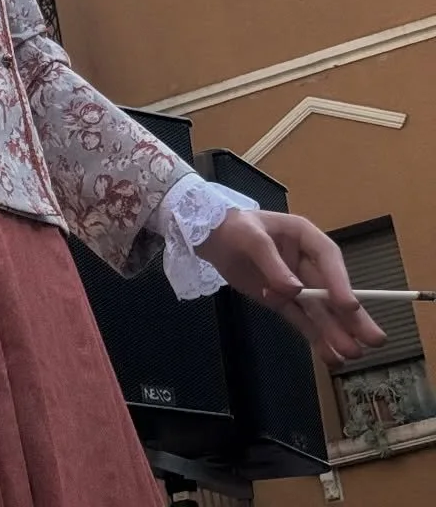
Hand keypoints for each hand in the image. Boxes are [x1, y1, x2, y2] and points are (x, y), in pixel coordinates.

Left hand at [196, 209, 385, 365]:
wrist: (208, 237)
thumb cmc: (233, 227)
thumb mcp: (250, 237)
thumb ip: (272, 263)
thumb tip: (295, 290)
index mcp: (304, 236)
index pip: (328, 259)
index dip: (341, 282)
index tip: (348, 305)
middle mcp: (306, 262)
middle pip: (332, 290)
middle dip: (352, 316)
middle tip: (375, 340)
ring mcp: (295, 283)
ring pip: (320, 311)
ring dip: (336, 332)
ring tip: (352, 355)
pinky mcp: (282, 301)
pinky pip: (302, 320)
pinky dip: (315, 338)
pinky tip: (330, 356)